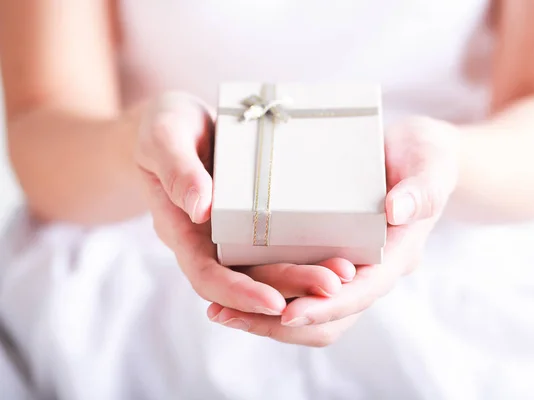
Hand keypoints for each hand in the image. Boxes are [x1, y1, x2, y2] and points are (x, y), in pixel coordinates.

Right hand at [134, 92, 354, 315]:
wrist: (180, 121)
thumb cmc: (165, 126)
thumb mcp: (164, 137)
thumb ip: (177, 170)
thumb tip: (201, 209)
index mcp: (182, 232)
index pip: (208, 278)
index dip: (239, 294)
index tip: (275, 303)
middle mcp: (210, 241)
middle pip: (249, 279)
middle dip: (290, 287)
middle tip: (333, 284)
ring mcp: (234, 232)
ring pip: (269, 266)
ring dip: (305, 275)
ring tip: (345, 272)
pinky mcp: (255, 218)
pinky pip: (280, 242)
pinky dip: (308, 250)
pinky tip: (338, 248)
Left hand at [207, 117, 459, 346]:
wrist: (415, 154)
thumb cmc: (424, 156)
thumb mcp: (430, 163)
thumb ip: (420, 188)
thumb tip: (397, 212)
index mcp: (396, 255)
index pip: (362, 293)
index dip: (326, 306)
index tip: (288, 314)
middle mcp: (370, 270)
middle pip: (330, 316)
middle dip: (280, 323)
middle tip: (229, 316)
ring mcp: (348, 266)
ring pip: (309, 309)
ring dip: (265, 316)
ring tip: (219, 311)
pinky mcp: (328, 255)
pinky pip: (298, 286)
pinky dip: (266, 293)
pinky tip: (231, 287)